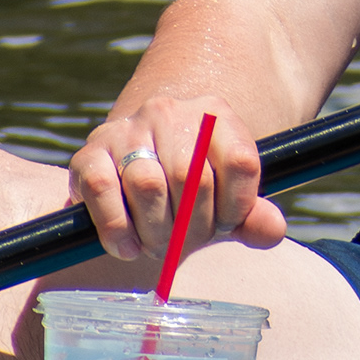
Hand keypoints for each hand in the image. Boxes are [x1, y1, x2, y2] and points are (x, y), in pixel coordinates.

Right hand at [72, 101, 285, 263]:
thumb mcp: (227, 198)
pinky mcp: (88, 154)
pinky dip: (117, 228)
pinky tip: (129, 247)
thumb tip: (271, 231)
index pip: (241, 163)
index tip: (225, 226)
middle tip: (185, 244)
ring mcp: (126, 130)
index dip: (237, 208)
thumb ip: (253, 217)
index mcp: (214, 113)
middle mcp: (168, 112)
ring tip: (158, 245)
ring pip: (148, 186)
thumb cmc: (191, 189)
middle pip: (192, 179)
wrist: (138, 165)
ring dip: (156, 232)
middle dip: (192, 228)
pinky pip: (102, 190)